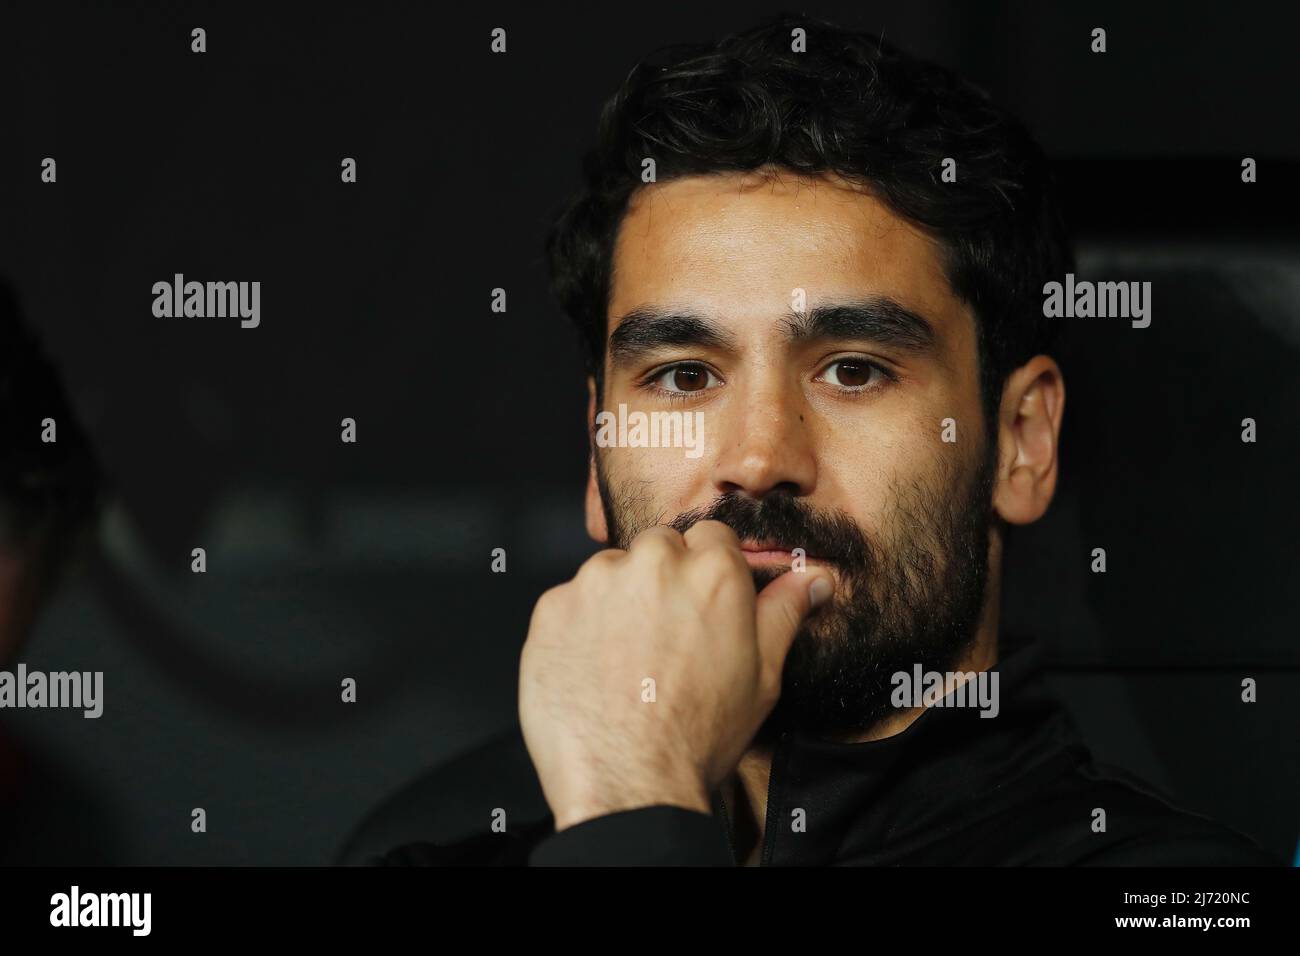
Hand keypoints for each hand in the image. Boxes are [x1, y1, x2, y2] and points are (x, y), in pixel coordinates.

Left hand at [518, 520, 833, 830]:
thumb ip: (783, 614)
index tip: (700, 601)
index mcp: (713, 572)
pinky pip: (568, 602)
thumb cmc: (698, 736)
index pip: (711, 535)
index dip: (707, 570)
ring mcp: (596, 583)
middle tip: (664, 636)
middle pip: (659, 546)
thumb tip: (811, 579)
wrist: (628, 784)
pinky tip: (593, 668)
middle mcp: (653, 563)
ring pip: (611, 572)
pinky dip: (578, 626)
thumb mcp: (763, 676)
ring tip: (626, 660)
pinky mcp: (552, 608)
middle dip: (662, 580)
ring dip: (618, 601)